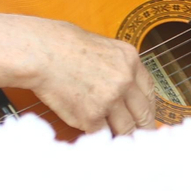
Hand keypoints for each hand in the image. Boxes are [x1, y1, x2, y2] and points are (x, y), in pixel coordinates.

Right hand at [28, 20, 155, 135]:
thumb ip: (118, 68)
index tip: (146, 118)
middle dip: (142, 128)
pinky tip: (98, 138)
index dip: (148, 109)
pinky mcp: (91, 116)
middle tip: (140, 138)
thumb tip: (125, 90)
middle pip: (143, 114)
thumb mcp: (104, 48)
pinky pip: (102, 134)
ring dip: (122, 137)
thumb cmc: (64, 46)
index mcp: (130, 60)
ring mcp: (109, 99)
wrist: (42, 53)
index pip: (149, 92)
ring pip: (125, 128)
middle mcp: (125, 80)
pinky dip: (100, 137)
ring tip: (120, 144)